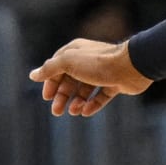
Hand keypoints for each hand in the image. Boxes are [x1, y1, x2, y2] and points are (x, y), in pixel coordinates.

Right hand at [30, 39, 152, 117]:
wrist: (132, 66)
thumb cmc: (98, 62)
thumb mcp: (68, 62)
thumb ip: (50, 69)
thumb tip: (33, 75)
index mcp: (75, 52)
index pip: (57, 68)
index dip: (50, 83)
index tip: (47, 97)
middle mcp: (88, 62)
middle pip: (70, 81)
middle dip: (62, 97)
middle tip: (57, 112)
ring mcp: (103, 73)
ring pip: (85, 90)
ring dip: (77, 102)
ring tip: (74, 111)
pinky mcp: (116, 84)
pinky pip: (101, 96)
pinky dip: (93, 104)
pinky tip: (86, 112)